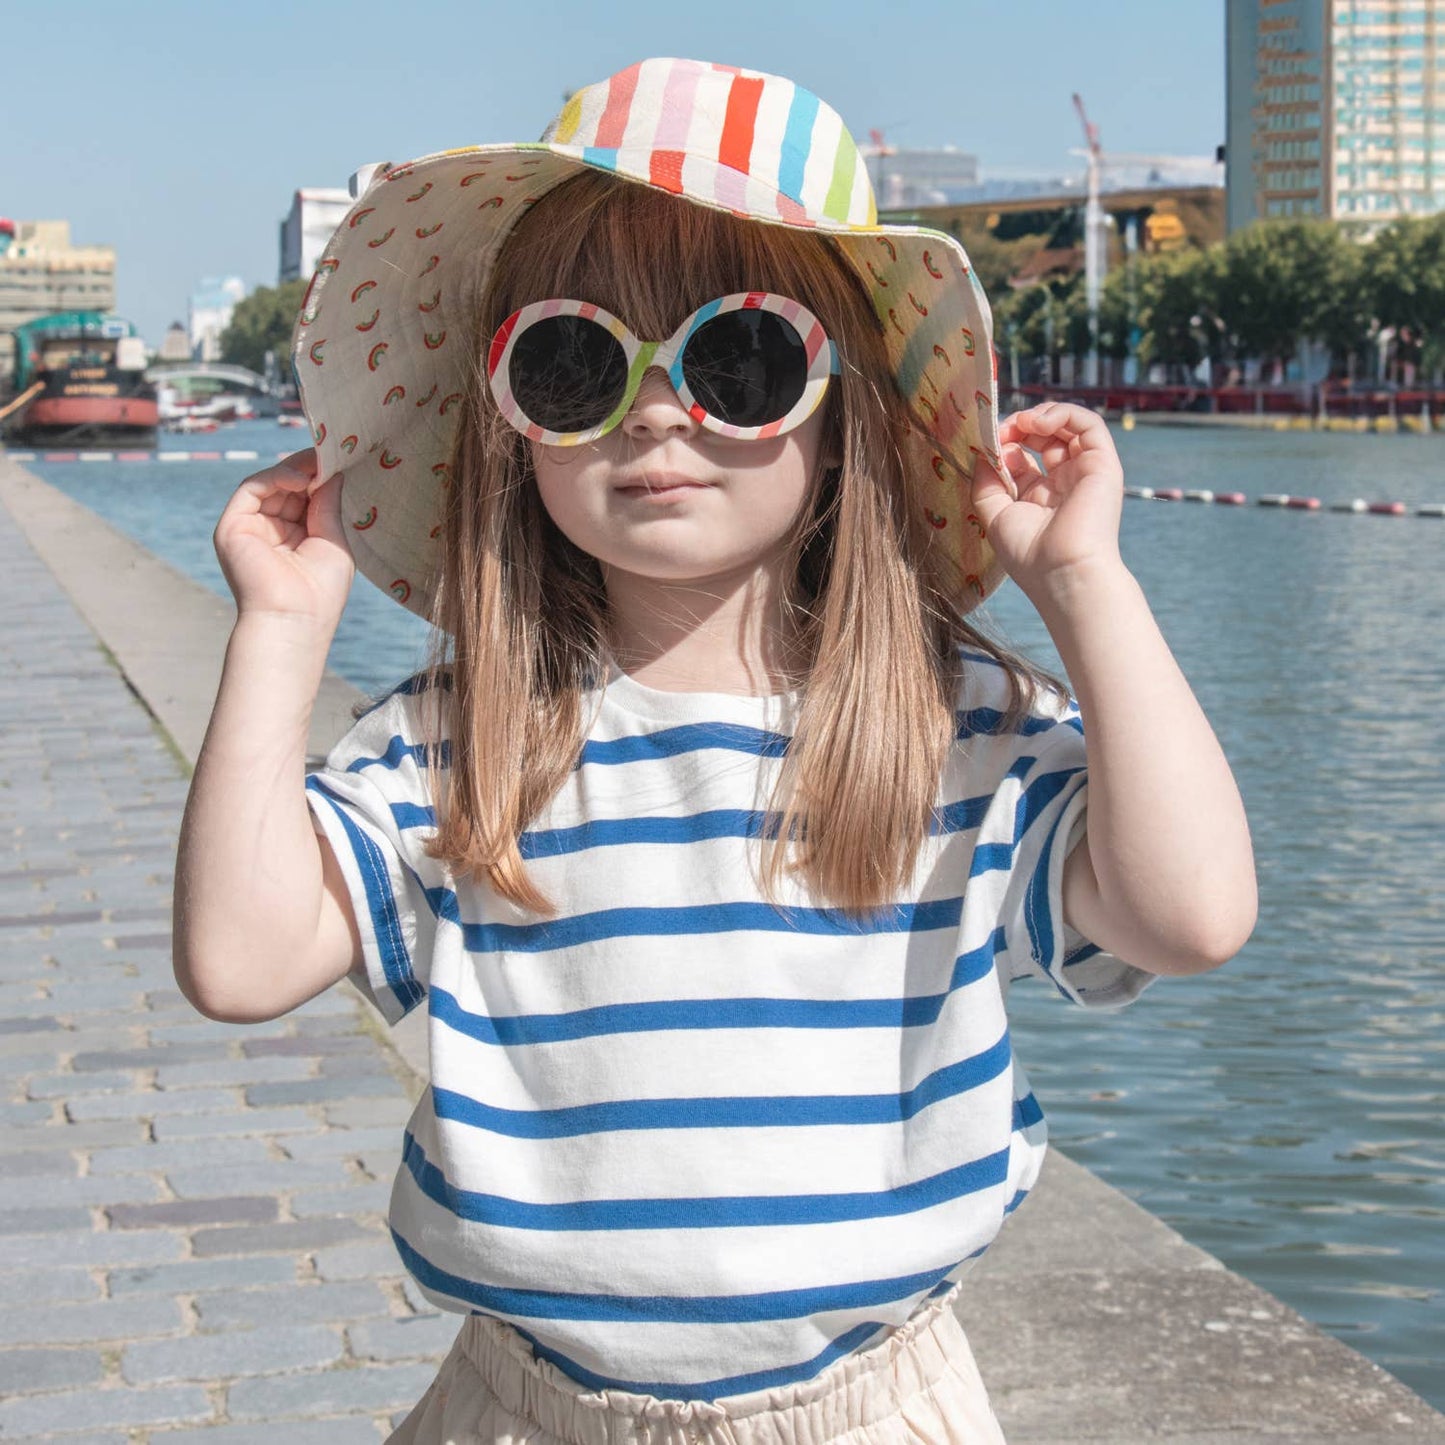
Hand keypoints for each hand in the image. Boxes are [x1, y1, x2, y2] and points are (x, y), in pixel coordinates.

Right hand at [213, 450, 353, 628]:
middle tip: (331, 454)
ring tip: (318, 465)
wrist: (295, 619)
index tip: (340, 460)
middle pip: (287, 486)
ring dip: (294, 470)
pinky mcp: (232, 526)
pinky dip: (274, 477)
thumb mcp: (333, 539)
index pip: (305, 497)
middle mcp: (271, 530)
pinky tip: (299, 478)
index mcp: (296, 536)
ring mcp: (250, 527)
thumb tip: (333, 471)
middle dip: (309, 469)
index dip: (320, 477)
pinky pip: (251, 489)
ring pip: (269, 483)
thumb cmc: (321, 590)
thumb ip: (328, 503)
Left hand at [970, 403, 1125, 603]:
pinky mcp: (1103, 464)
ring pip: (1069, 426)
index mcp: (1039, 497)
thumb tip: (982, 453)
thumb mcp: (995, 515)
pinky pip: (1089, 424)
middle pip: (1044, 438)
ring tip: (1022, 423)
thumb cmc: (1029, 553)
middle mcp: (1063, 483)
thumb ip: (986, 483)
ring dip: (1041, 415)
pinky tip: (1038, 424)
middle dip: (1020, 426)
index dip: (1004, 444)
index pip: (1022, 456)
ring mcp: (1084, 472)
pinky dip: (1063, 413)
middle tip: (1002, 430)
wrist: (1063, 572)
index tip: (987, 443)